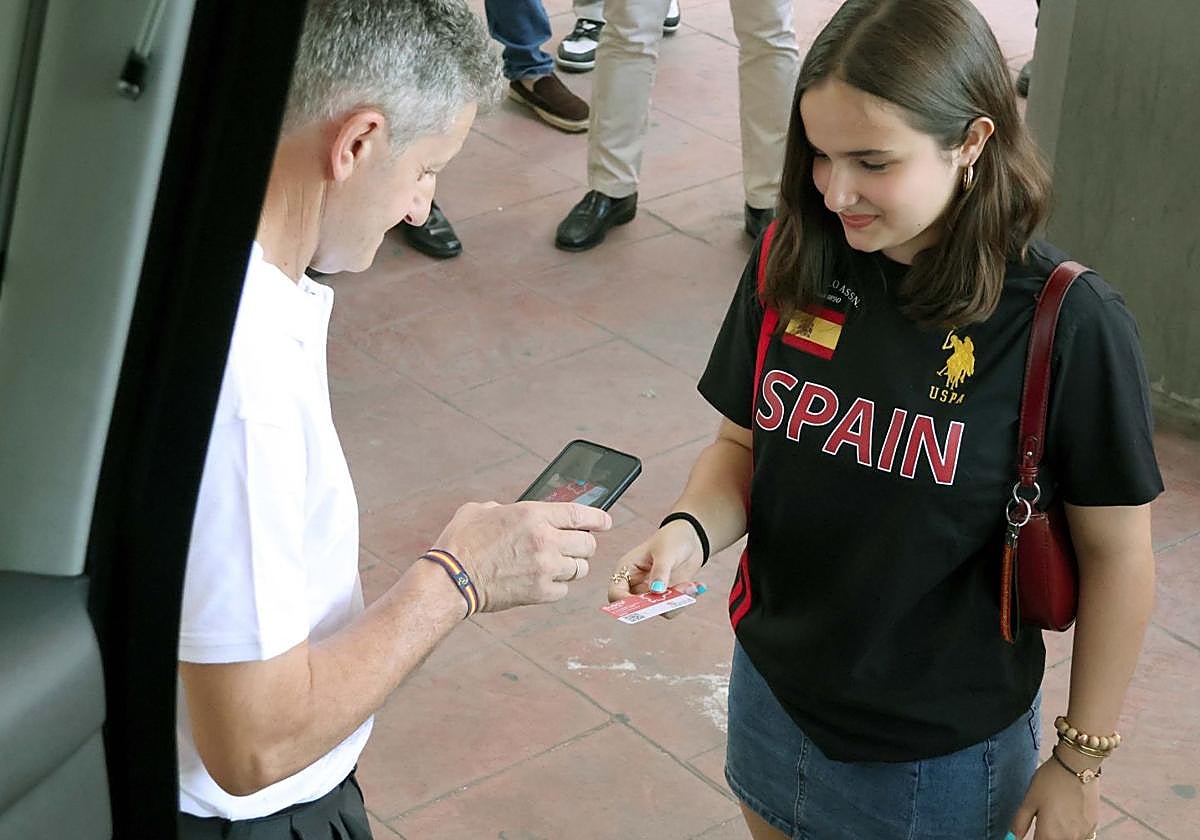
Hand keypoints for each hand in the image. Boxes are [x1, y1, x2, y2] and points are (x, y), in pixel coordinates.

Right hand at [433, 501, 611, 612]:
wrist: (451, 580)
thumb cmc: (462, 543)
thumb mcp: (483, 509)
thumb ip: (508, 508)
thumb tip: (519, 513)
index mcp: (533, 514)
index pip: (580, 513)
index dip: (598, 518)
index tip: (606, 522)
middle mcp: (545, 540)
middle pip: (588, 544)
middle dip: (584, 545)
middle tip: (575, 546)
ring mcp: (546, 568)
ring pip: (580, 568)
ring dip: (572, 566)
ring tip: (557, 564)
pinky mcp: (541, 592)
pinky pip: (565, 589)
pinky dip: (558, 585)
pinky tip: (544, 581)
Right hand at [607, 520, 705, 615]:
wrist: (692, 539)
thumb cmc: (672, 539)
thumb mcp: (666, 551)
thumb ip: (660, 571)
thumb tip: (656, 591)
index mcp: (627, 570)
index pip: (615, 593)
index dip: (624, 603)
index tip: (645, 603)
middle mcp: (636, 584)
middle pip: (638, 607)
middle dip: (660, 604)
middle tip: (679, 593)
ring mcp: (652, 592)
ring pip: (659, 610)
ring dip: (677, 601)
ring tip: (691, 585)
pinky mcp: (666, 597)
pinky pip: (673, 608)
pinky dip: (686, 600)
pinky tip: (697, 586)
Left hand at [1009, 756, 1099, 838]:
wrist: (1077, 766)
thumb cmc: (1050, 781)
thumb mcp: (1029, 801)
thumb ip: (1019, 824)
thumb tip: (1011, 838)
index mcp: (1050, 835)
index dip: (1031, 839)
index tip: (1032, 831)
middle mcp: (1068, 839)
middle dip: (1045, 836)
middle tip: (1042, 820)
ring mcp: (1083, 834)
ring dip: (1058, 835)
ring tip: (1054, 816)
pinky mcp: (1093, 827)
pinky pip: (1079, 837)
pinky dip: (1071, 832)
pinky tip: (1067, 817)